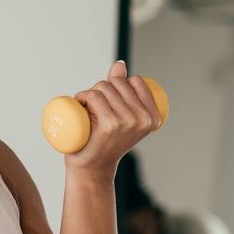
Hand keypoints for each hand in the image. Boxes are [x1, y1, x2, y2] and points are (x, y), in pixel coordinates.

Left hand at [65, 60, 162, 181]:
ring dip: (89, 93)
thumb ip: (122, 88)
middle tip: (95, 107)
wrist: (93, 168)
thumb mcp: (121, 115)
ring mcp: (126, 122)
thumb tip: (119, 65)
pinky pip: (94, 96)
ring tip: (87, 109)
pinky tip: (81, 104)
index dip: (119, 85)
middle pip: (117, 83)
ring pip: (103, 87)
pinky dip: (83, 96)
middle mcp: (142, 119)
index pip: (135, 81)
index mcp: (153, 117)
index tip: (110, 100)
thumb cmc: (106, 141)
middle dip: (102, 88)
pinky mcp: (109, 125)